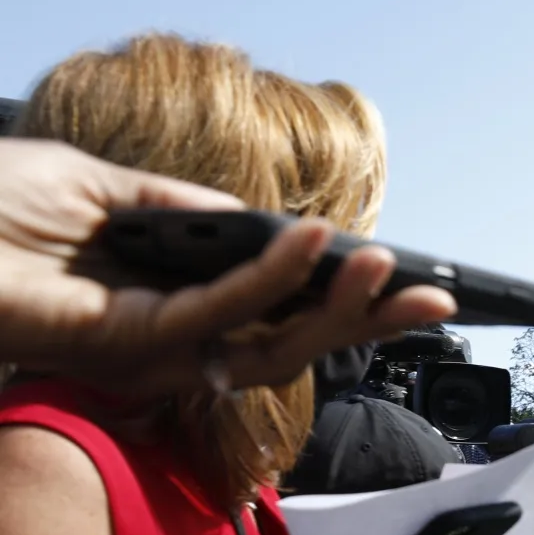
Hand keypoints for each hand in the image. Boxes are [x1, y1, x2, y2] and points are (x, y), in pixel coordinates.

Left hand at [0, 139, 456, 394]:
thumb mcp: (96, 186)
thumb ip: (178, 208)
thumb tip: (254, 219)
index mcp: (169, 299)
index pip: (274, 308)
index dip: (338, 296)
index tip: (394, 273)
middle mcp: (172, 336)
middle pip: (293, 340)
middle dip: (368, 320)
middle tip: (436, 299)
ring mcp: (157, 348)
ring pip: (273, 342)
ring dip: (338, 306)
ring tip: (385, 268)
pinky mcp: (137, 343)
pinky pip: (224, 314)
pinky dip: (275, 281)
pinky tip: (315, 244)